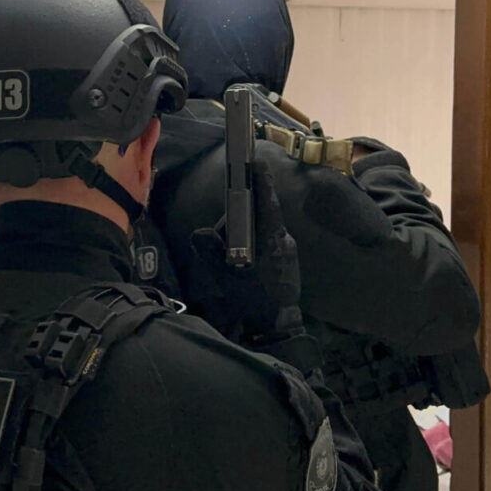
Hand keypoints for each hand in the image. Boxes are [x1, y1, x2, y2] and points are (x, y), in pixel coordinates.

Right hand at [190, 159, 303, 343]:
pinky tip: (242, 262)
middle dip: (239, 218)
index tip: (256, 163)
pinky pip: (269, 241)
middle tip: (221, 237)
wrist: (278, 328)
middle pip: (261, 215)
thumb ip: (209, 251)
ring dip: (245, 234)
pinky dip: (253, 243)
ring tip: (230, 258)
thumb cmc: (252, 302)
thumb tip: (201, 233)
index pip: (267, 202)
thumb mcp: (224, 277)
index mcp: (271, 240)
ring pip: (264, 229)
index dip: (262, 181)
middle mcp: (284, 240)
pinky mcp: (289, 260)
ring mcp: (289, 250)